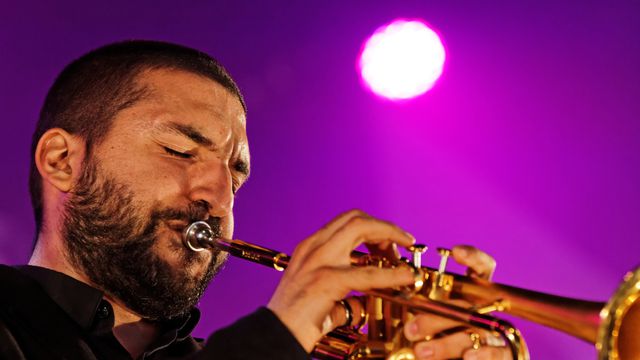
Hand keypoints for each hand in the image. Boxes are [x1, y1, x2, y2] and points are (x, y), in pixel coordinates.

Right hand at [267, 209, 415, 351]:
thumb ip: (344, 297)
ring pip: (360, 228)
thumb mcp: (321, 298)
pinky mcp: (326, 280)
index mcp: (310, 248)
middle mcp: (313, 247)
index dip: (373, 225)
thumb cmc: (295, 321)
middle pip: (355, 217)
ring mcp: (319, 261)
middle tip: (403, 241)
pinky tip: (405, 277)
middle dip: (384, 225)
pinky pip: (367, 272)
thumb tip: (363, 305)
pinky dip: (391, 273)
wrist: (276, 335)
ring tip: (406, 248)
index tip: (390, 239)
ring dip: (389, 235)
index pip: (345, 222)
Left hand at [403, 245, 512, 359]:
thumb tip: (402, 318)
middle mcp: (486, 308)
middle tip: (410, 329)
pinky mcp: (505, 350)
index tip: (456, 251)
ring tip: (421, 351)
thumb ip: (423, 312)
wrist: (468, 358)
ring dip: (447, 342)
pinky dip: (483, 354)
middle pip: (465, 305)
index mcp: (471, 293)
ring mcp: (497, 329)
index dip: (473, 257)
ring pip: (475, 330)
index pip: (481, 268)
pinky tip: (468, 357)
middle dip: (435, 318)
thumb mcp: (434, 319)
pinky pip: (498, 351)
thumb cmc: (448, 335)